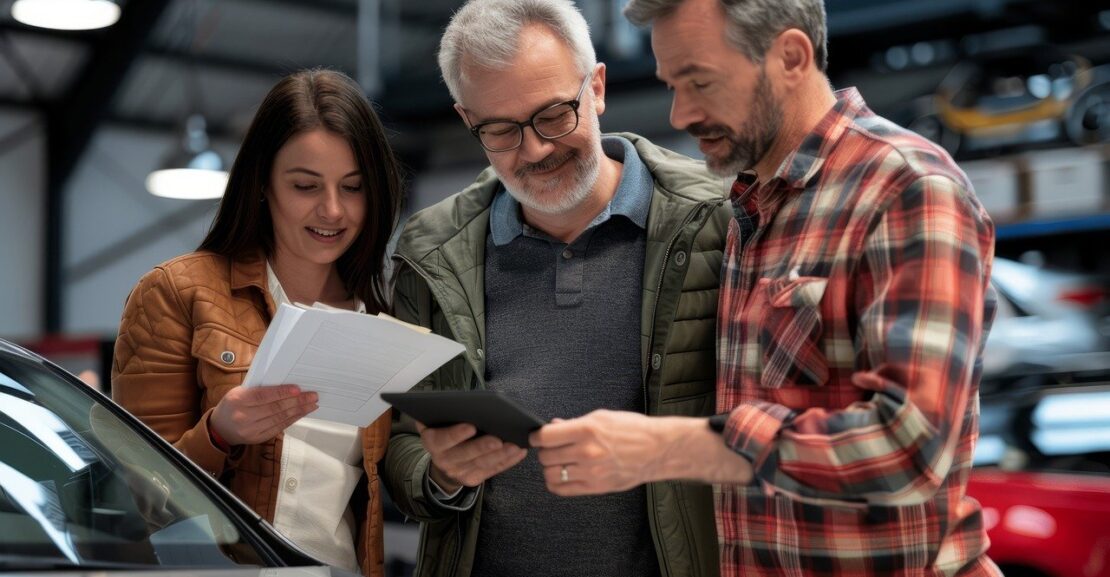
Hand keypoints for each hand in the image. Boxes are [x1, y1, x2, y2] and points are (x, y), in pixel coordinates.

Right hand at [210, 385, 317, 445]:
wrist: (220, 428)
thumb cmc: (233, 404)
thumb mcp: (239, 391)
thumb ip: (258, 388)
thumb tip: (284, 382)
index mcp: (238, 400)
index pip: (263, 396)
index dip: (282, 393)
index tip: (298, 389)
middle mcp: (244, 416)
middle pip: (274, 408)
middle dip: (297, 402)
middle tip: (312, 396)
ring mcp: (251, 430)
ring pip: (279, 419)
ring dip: (298, 411)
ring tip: (312, 404)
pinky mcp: (258, 438)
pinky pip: (278, 428)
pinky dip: (292, 419)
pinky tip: (301, 413)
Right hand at [418, 422, 526, 493]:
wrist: (444, 456)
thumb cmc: (446, 429)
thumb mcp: (440, 421)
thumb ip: (449, 414)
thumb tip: (468, 402)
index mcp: (432, 442)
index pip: (442, 439)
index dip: (456, 434)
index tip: (471, 426)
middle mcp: (443, 460)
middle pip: (464, 454)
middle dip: (482, 447)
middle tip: (498, 439)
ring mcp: (458, 472)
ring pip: (481, 464)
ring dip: (500, 455)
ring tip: (515, 445)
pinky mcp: (472, 478)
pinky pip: (492, 470)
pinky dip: (507, 461)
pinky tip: (519, 451)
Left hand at [530, 410, 662, 495]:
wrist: (657, 450)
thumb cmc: (632, 430)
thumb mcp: (602, 417)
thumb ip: (574, 423)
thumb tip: (553, 427)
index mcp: (587, 430)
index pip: (546, 437)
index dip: (537, 436)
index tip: (537, 437)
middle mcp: (587, 452)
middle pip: (546, 456)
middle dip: (544, 451)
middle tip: (551, 448)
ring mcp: (591, 472)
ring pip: (551, 474)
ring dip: (550, 468)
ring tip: (558, 461)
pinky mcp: (595, 487)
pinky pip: (563, 490)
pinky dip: (556, 483)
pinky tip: (562, 475)